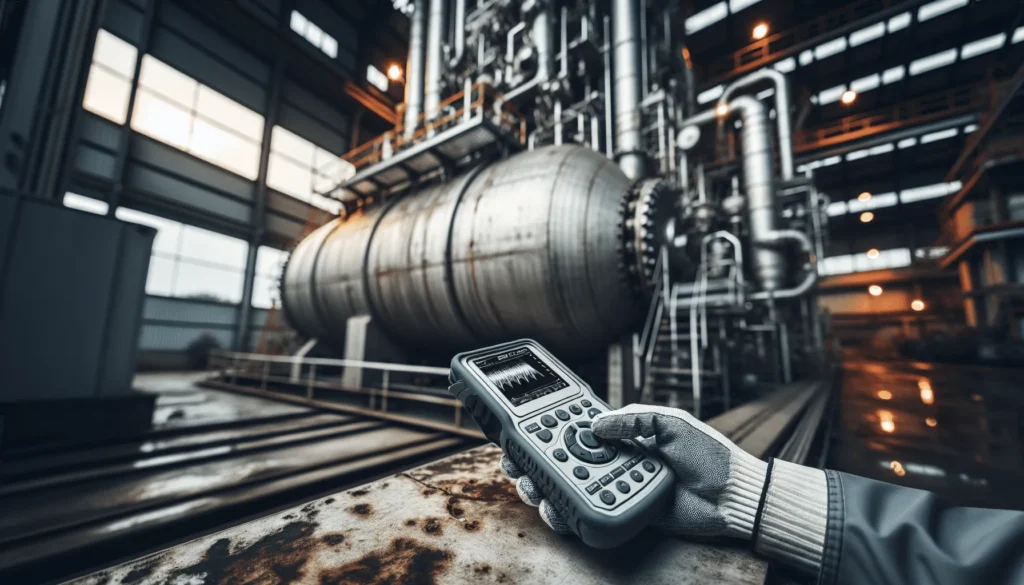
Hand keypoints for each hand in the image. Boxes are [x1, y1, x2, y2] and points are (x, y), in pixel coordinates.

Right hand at [501, 404, 768, 540]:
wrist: (733, 497)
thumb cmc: (709, 454)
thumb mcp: (672, 423)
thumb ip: (634, 420)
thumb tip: (597, 425)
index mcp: (622, 434)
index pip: (575, 429)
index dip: (545, 430)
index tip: (520, 432)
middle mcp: (613, 460)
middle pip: (561, 462)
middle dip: (532, 464)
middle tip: (517, 468)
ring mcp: (616, 486)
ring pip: (568, 489)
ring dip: (544, 490)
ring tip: (535, 491)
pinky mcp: (623, 512)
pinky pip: (589, 513)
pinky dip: (568, 513)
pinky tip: (558, 511)